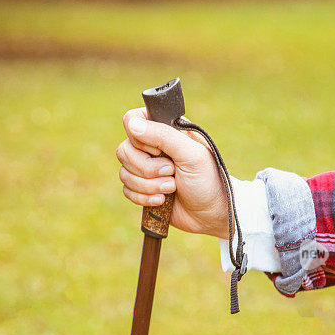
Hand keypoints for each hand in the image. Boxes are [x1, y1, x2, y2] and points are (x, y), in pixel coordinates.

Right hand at [116, 108, 229, 238]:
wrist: (211, 214)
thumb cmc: (208, 180)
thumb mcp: (190, 154)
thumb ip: (162, 135)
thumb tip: (132, 124)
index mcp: (165, 130)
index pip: (133, 120)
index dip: (140, 138)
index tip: (159, 151)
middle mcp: (152, 147)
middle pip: (124, 150)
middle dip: (147, 168)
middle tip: (172, 172)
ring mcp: (146, 169)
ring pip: (124, 172)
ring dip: (148, 185)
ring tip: (172, 189)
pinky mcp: (142, 189)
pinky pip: (126, 190)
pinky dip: (144, 198)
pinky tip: (163, 200)